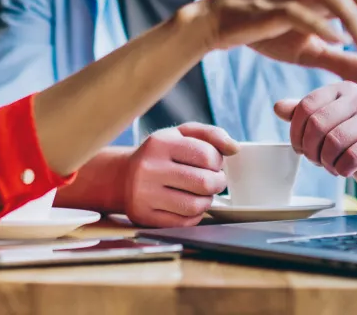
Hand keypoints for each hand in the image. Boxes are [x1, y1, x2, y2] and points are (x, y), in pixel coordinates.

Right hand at [123, 123, 237, 227]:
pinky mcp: (144, 216)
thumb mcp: (180, 134)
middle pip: (203, 182)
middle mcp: (149, 168)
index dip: (217, 161)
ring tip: (202, 193)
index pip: (206, 155)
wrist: (122, 177)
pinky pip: (184, 222)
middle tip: (214, 180)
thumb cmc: (160, 154)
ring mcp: (144, 194)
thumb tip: (234, 148)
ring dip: (207, 201)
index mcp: (160, 143)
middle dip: (217, 183)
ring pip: (195, 206)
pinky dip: (194, 215)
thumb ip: (210, 135)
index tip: (213, 163)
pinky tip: (189, 205)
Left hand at [275, 82, 356, 196]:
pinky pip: (353, 156)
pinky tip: (344, 170)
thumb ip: (302, 114)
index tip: (298, 147)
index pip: (307, 106)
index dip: (296, 131)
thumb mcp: (325, 125)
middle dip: (310, 148)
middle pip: (318, 123)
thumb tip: (278, 107)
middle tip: (315, 159)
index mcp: (343, 89)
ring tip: (330, 165)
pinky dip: (341, 169)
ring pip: (334, 141)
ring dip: (325, 161)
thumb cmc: (350, 142)